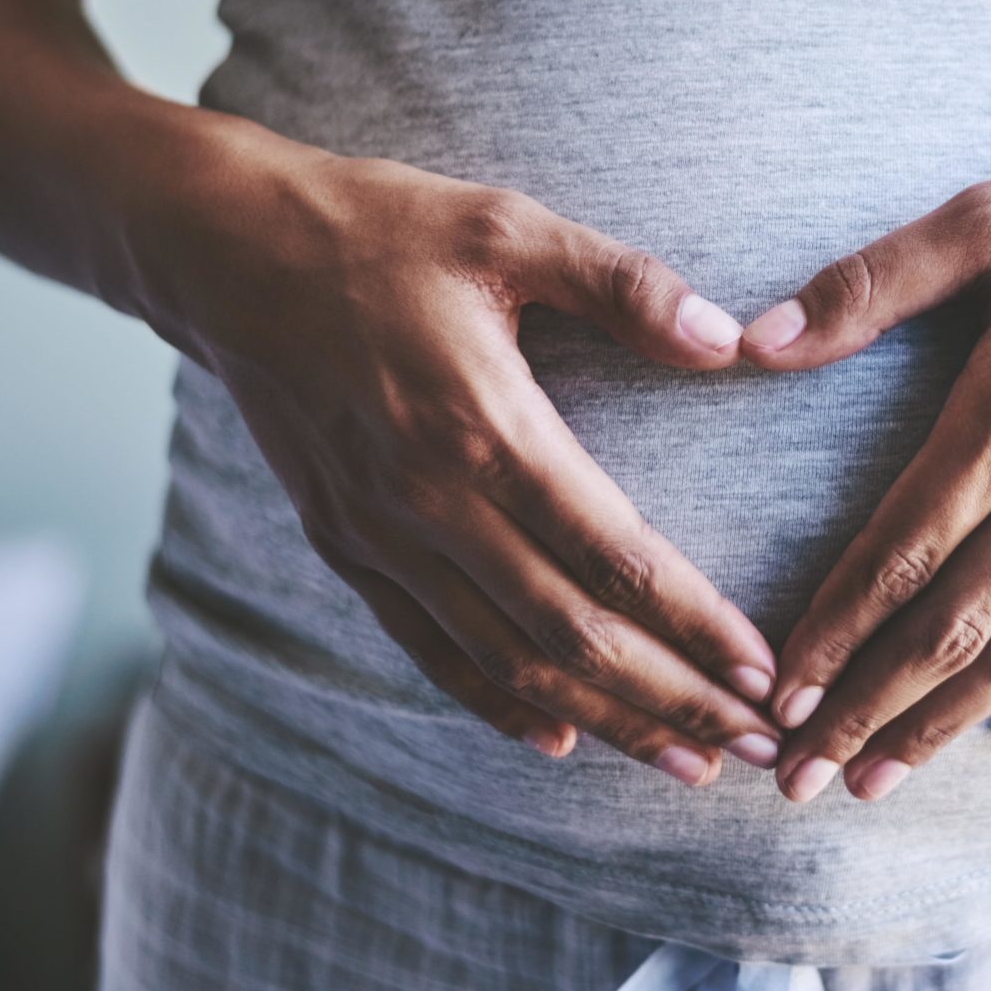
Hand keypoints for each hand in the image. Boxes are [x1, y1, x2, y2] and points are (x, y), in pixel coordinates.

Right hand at [135, 131, 785, 786]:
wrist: (228, 253)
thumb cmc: (379, 229)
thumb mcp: (509, 226)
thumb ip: (625, 284)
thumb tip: (729, 341)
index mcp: (484, 425)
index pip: (613, 555)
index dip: (696, 625)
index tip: (763, 673)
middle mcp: (430, 501)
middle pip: (570, 635)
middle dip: (672, 700)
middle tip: (754, 745)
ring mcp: (379, 535)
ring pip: (507, 663)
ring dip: (605, 719)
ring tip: (685, 763)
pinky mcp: (343, 545)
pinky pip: (431, 648)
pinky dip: (496, 704)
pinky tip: (560, 736)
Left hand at [739, 83, 990, 802]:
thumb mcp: (985, 214)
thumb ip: (869, 285)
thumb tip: (754, 339)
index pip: (900, 549)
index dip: (832, 631)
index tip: (778, 694)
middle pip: (955, 621)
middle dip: (869, 706)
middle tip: (804, 778)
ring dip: (950, 718)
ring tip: (883, 777)